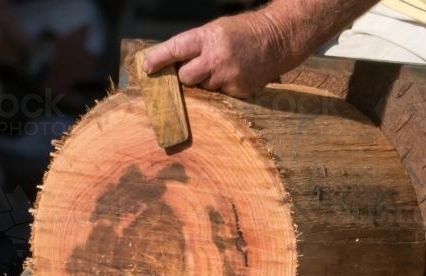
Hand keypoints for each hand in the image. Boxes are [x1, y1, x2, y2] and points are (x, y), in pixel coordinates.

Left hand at [142, 12, 288, 97]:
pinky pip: (220, 95)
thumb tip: (170, 65)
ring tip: (225, 67)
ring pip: (203, 88)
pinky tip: (236, 74)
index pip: (176, 48)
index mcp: (209, 37)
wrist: (279, 38)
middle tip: (199, 67)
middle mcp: (217, 57)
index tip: (147, 68)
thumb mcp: (217, 30)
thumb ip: (195, 46)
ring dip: (208, 81)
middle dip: (187, 75)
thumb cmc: (243, 32)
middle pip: (186, 77)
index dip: (159, 59)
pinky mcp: (239, 90)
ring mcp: (228, 76)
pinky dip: (223, 87)